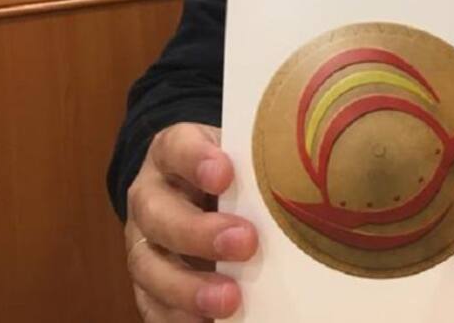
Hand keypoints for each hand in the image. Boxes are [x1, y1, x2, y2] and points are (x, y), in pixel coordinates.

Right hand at [124, 123, 257, 320]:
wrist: (200, 193)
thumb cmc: (235, 172)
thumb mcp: (244, 156)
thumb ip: (261, 164)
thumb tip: (311, 181)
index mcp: (172, 153)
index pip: (177, 148)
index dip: (196, 160)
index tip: (225, 174)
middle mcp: (150, 197)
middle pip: (158, 214)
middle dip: (199, 233)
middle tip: (244, 243)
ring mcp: (142, 243)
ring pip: (148, 267)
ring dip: (188, 288)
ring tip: (229, 300)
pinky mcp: (147, 285)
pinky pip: (151, 306)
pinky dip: (177, 319)